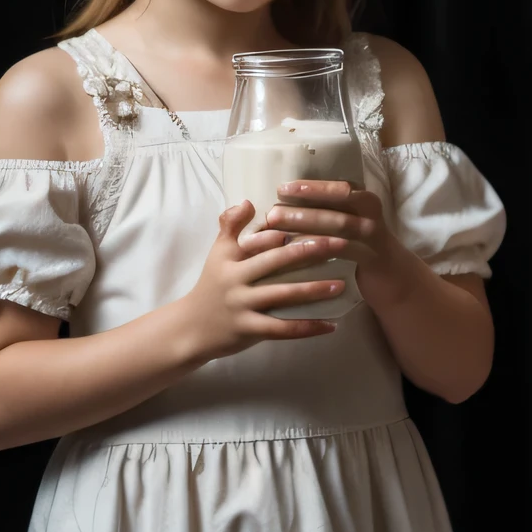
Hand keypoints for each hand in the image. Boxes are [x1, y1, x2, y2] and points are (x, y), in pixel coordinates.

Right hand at [183, 201, 347, 359]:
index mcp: (230, 256)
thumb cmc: (213, 285)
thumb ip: (230, 226)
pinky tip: (331, 325)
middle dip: (310, 251)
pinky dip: (308, 327)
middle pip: (276, 261)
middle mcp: (235, 278)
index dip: (286, 228)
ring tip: (341, 285)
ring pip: (283, 294)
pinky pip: (282, 329)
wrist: (190, 328)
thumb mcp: (217, 253)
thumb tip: (249, 202)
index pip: (260, 237)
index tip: (317, 218)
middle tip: (341, 243)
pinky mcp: (248, 329)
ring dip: (314, 289)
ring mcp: (241, 305)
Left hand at [269, 179, 411, 291]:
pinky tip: (296, 255)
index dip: (312, 187)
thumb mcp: (351, 224)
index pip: (340, 188)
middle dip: (304, 208)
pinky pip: (344, 252)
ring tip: (281, 235)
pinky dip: (318, 251)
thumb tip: (283, 204)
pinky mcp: (372, 259)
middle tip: (273, 213)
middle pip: (338, 207)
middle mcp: (371, 216)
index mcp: (365, 202)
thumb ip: (327, 212)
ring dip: (308, 228)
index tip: (282, 188)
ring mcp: (374, 237)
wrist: (394, 277)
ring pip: (340, 227)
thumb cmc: (361, 246)